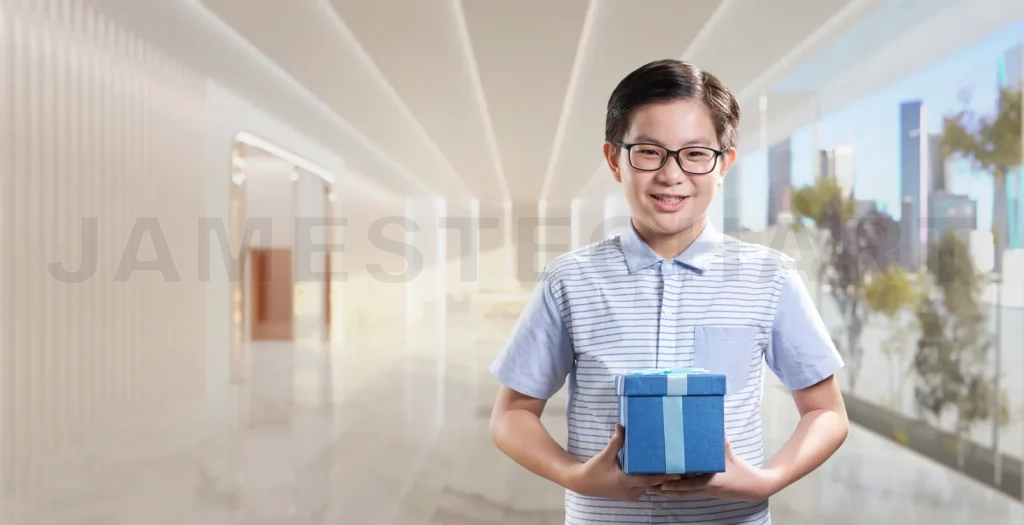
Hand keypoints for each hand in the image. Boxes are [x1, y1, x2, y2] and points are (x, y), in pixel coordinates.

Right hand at [567, 424, 681, 500]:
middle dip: (667, 478)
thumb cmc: (594, 469)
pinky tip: (661, 475)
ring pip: (649, 488)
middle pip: (653, 485)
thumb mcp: (605, 455)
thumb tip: (621, 425)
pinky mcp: (629, 494)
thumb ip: (615, 442)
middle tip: (682, 469)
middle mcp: (630, 491)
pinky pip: (644, 489)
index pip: (650, 481)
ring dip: (660, 481)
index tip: (679, 472)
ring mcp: (630, 495)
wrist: (583, 483)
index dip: (665, 477)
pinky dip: (652, 483)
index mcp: (626, 482)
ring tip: (675, 472)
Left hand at [647, 439, 779, 500]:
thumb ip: (719, 439)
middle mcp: (704, 489)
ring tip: (649, 489)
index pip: (690, 484)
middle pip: (680, 491)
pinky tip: (664, 487)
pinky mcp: (704, 492)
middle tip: (646, 486)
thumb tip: (710, 421)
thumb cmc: (741, 470)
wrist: (753, 487)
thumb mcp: (729, 453)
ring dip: (666, 492)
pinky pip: (687, 492)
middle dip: (664, 489)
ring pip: (681, 493)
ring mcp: (704, 492)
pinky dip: (675, 490)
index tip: (661, 483)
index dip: (675, 485)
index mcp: (711, 481)